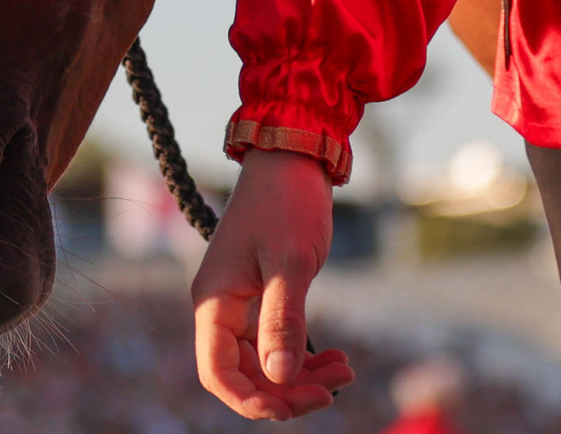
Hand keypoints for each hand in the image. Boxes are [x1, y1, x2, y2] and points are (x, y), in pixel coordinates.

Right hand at [191, 149, 356, 420]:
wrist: (296, 154)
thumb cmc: (288, 201)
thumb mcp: (290, 261)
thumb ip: (282, 321)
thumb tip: (280, 378)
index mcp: (214, 302)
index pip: (217, 373)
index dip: (251, 400)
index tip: (294, 406)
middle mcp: (221, 308)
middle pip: (244, 374)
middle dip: (286, 391)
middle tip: (334, 391)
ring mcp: (241, 303)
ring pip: (264, 362)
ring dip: (301, 376)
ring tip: (346, 372)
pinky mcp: (264, 296)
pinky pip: (277, 342)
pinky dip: (305, 356)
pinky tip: (338, 359)